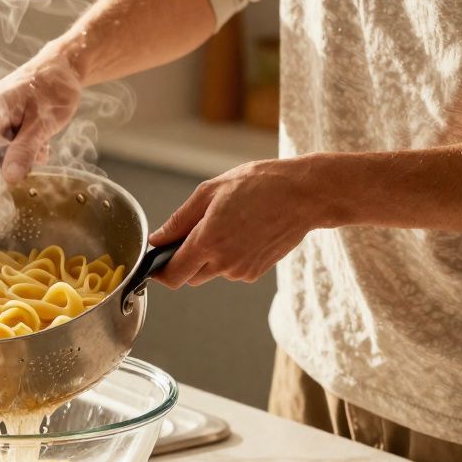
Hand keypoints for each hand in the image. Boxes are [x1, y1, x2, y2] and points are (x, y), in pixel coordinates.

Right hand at [0, 46, 83, 182]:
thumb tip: (8, 179)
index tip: (8, 194)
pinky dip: (19, 148)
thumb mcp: (44, 123)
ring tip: (41, 142)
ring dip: (20, 156)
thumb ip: (25, 151)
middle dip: (13, 164)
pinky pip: (0, 145)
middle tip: (40, 154)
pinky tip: (36, 137)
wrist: (60, 68)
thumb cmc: (54, 90)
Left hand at [149, 157, 335, 286]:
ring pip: (211, 272)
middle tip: (198, 229)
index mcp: (208, 242)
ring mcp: (242, 271)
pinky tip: (244, 232)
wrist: (304, 195)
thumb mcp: (210, 192)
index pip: (172, 276)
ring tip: (229, 224)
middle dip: (186, 259)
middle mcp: (224, 263)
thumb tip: (158, 239)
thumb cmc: (259, 185)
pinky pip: (231, 270)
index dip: (160, 271)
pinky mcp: (256, 273)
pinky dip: (230, 256)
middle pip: (190, 276)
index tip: (158, 261)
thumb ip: (179, 220)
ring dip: (210, 256)